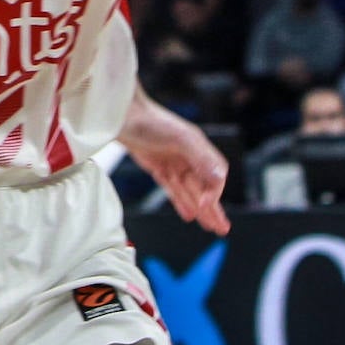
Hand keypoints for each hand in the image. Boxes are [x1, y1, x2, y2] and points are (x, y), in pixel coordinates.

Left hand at [121, 98, 229, 235]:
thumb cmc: (151, 121)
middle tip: (222, 229)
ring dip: (200, 209)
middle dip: (213, 209)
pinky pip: (173, 189)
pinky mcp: (158, 167)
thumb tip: (220, 177)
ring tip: (210, 227)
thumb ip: (201, 157)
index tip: (207, 206)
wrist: (122, 115)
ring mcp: (173, 162)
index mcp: (199, 147)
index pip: (214, 177)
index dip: (213, 193)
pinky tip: (189, 215)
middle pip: (204, 188)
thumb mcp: (180, 138)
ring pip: (190, 191)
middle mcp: (189, 156)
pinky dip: (181, 202)